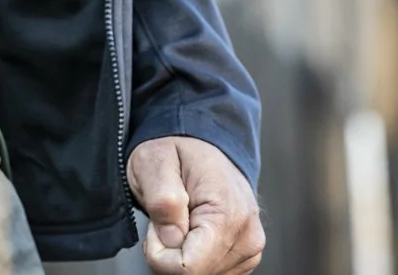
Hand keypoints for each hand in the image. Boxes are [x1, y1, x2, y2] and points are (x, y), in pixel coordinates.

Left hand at [128, 136, 264, 273]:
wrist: (199, 144)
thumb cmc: (176, 150)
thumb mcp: (155, 162)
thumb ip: (162, 199)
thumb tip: (172, 238)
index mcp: (228, 213)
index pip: (189, 267)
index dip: (160, 252)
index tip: (157, 225)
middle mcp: (247, 235)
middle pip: (196, 274)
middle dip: (170, 253)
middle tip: (168, 218)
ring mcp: (249, 247)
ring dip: (181, 254)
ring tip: (180, 219)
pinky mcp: (245, 254)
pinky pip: (211, 271)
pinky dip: (193, 256)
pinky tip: (191, 230)